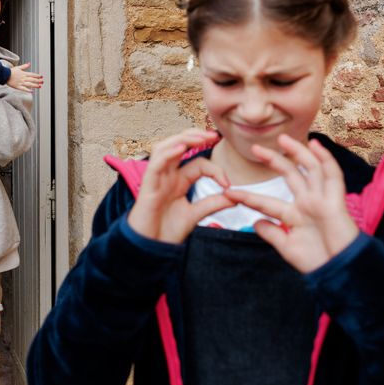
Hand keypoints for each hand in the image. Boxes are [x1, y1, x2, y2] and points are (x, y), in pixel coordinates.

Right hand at [6, 63, 42, 92]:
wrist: (4, 75)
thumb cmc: (11, 72)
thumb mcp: (18, 67)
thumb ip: (24, 66)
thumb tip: (29, 63)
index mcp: (24, 73)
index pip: (32, 74)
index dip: (37, 75)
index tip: (41, 76)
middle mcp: (23, 78)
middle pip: (32, 79)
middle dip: (38, 81)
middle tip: (42, 81)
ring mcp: (21, 83)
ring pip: (29, 84)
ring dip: (35, 85)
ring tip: (39, 86)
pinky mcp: (18, 87)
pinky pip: (24, 89)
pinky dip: (28, 90)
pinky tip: (31, 91)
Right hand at [127, 129, 232, 243]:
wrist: (150, 249)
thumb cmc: (166, 231)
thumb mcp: (195, 215)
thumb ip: (213, 203)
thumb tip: (235, 196)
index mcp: (178, 180)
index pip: (198, 163)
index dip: (215, 169)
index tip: (228, 184)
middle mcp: (166, 176)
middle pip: (177, 145)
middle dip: (195, 136)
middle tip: (214, 134)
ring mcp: (156, 179)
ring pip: (165, 148)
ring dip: (182, 139)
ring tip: (199, 137)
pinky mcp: (147, 187)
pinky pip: (155, 165)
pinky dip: (167, 154)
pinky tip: (180, 148)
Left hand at [225, 134, 358, 272]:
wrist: (340, 272)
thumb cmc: (317, 262)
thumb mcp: (288, 247)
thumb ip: (272, 234)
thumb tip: (255, 222)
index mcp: (294, 215)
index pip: (266, 202)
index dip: (248, 196)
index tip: (228, 192)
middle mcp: (307, 203)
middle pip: (290, 175)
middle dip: (273, 160)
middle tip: (255, 148)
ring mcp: (322, 200)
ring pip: (310, 169)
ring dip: (298, 152)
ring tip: (283, 138)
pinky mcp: (336, 202)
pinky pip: (333, 176)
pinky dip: (326, 160)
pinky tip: (316, 146)